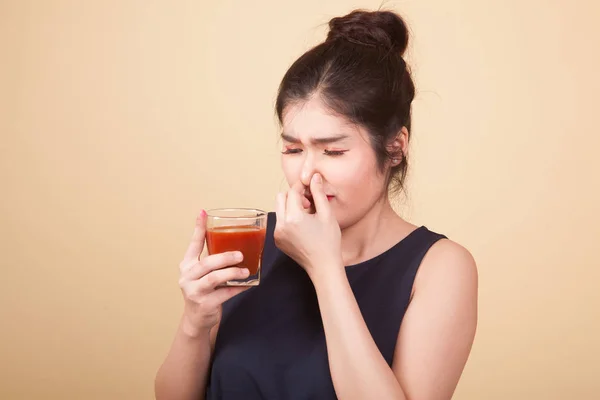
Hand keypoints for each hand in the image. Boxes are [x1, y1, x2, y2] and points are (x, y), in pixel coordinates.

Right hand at [178, 210, 250, 335]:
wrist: (197, 319)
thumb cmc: (204, 290)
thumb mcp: (203, 273)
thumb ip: (213, 259)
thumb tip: (237, 243)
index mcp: (187, 265)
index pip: (193, 244)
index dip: (198, 228)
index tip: (203, 213)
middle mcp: (187, 277)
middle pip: (206, 263)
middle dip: (225, 257)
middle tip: (240, 255)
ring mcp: (194, 291)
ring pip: (214, 278)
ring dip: (232, 273)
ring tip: (245, 271)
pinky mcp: (205, 304)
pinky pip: (224, 294)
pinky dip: (238, 288)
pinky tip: (247, 284)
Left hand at [274, 173, 342, 279]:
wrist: (323, 266)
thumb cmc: (328, 242)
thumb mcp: (327, 215)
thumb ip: (318, 193)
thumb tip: (314, 177)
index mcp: (294, 218)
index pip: (292, 192)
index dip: (302, 186)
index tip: (310, 187)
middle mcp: (281, 225)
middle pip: (280, 197)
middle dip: (293, 196)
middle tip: (309, 203)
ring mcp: (277, 234)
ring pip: (279, 209)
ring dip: (290, 206)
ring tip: (307, 215)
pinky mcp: (277, 240)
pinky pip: (280, 221)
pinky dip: (288, 218)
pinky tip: (303, 226)